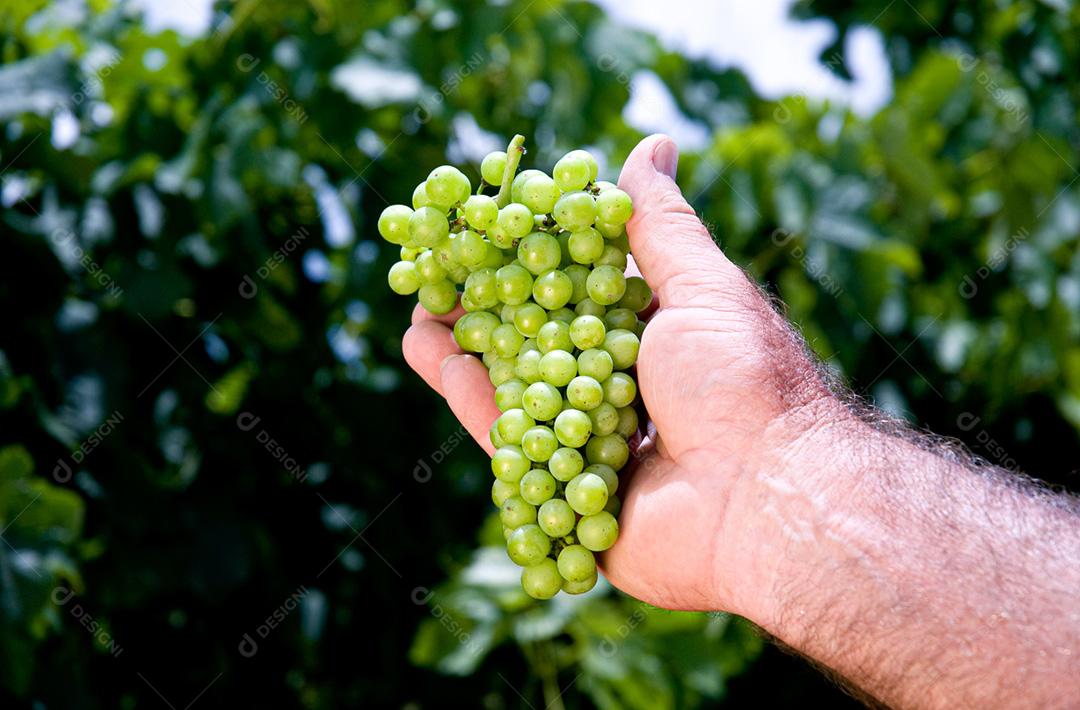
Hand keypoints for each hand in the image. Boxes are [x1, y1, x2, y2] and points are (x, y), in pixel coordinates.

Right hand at [402, 134, 830, 615]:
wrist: (765, 498)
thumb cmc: (742, 382)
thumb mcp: (702, 288)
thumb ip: (658, 225)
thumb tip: (653, 142)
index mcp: (655, 336)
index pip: (577, 290)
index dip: (528, 261)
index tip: (482, 234)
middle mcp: (623, 387)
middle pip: (537, 342)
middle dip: (484, 311)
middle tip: (433, 278)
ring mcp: (594, 442)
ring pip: (517, 392)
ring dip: (466, 354)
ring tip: (419, 317)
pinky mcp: (572, 492)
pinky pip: (514, 448)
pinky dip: (476, 406)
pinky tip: (442, 363)